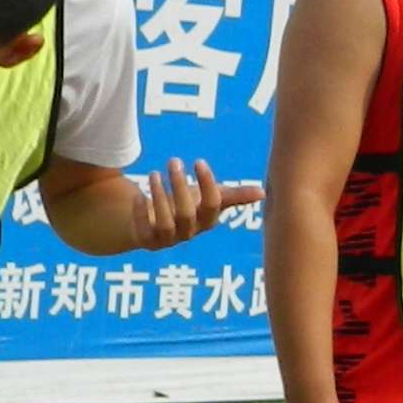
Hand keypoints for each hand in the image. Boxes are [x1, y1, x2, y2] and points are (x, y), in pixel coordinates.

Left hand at [133, 160, 260, 249]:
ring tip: (154, 174)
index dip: (207, 184)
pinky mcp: (147, 240)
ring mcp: (168, 239)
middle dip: (179, 187)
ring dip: (159, 197)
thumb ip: (234, 195)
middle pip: (187, 214)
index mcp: (206, 220)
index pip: (212, 205)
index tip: (198, 162)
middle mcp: (189, 232)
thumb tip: (263, 192)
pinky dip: (140, 213)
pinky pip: (144, 232)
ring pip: (165, 224)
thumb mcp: (210, 199)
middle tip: (173, 161)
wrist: (154, 225)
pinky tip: (138, 195)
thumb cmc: (187, 207)